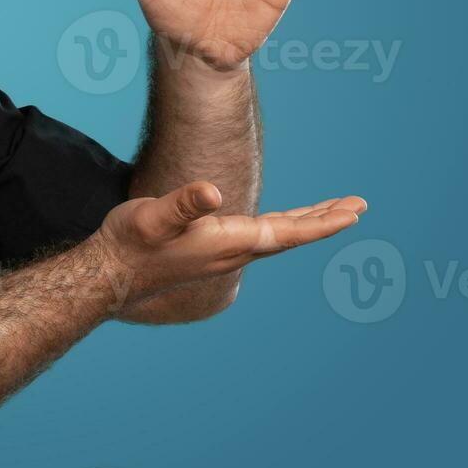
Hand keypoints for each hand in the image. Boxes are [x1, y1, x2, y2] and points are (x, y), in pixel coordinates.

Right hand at [89, 181, 366, 309]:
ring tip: (332, 210)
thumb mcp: (153, 217)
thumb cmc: (130, 243)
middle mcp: (233, 251)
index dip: (322, 221)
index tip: (354, 212)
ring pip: (277, 236)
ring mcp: (223, 254)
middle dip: (325, 219)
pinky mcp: (211, 251)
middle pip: (290, 234)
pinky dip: (282, 226)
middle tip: (358, 206)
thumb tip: (214, 194)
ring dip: (307, 221)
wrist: (109, 274)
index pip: (287, 231)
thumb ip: (183, 205)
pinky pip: (260, 237)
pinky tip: (281, 222)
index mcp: (228, 242)